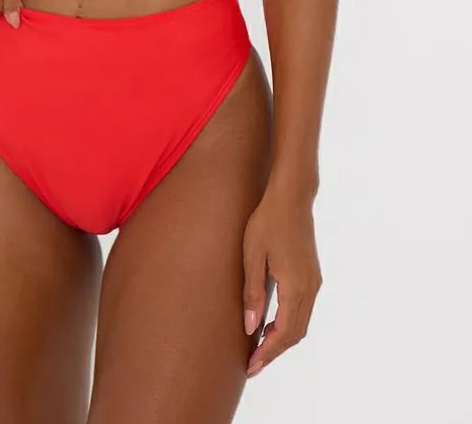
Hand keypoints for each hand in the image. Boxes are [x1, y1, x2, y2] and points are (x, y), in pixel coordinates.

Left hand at [242, 186, 321, 377]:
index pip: (283, 333)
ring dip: (282, 339)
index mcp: (296, 286)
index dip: (267, 353)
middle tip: (252, 364)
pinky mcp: (311, 274)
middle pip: (295, 333)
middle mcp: (310, 288)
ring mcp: (314, 281)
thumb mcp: (253, 256)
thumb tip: (250, 327)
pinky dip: (288, 324)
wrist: (292, 197)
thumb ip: (252, 293)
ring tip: (259, 348)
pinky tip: (271, 323)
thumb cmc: (268, 221)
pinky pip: (303, 310)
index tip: (251, 367)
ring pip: (301, 323)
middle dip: (274, 351)